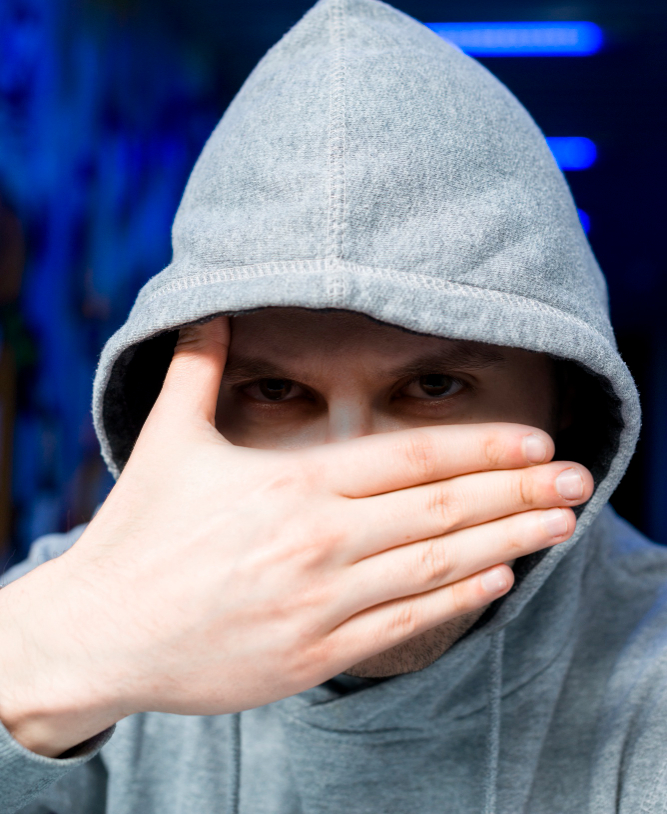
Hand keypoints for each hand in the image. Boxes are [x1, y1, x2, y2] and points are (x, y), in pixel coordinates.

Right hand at [0, 317, 591, 755]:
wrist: (100, 631)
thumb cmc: (137, 533)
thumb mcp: (164, 438)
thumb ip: (198, 370)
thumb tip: (211, 308)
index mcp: (292, 486)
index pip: (409, 459)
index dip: (481, 448)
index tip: (534, 442)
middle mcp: (317, 543)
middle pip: (442, 511)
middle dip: (520, 493)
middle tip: (580, 479)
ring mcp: (320, 605)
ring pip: (437, 568)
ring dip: (509, 543)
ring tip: (561, 526)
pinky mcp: (314, 657)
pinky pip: (405, 626)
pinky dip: (457, 601)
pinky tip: (497, 580)